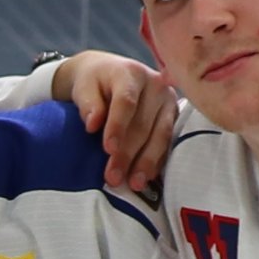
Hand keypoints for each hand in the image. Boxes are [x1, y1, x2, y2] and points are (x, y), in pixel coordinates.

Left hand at [54, 50, 179, 189]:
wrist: (110, 73)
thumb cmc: (94, 82)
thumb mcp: (84, 87)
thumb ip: (88, 103)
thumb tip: (92, 124)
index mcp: (130, 73)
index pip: (126, 101)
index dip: (118, 126)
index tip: (108, 149)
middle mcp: (155, 85)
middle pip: (143, 124)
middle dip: (128, 154)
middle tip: (113, 178)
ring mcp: (168, 101)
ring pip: (161, 135)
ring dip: (147, 162)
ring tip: (134, 184)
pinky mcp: (174, 116)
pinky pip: (167, 141)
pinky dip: (157, 161)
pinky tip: (147, 177)